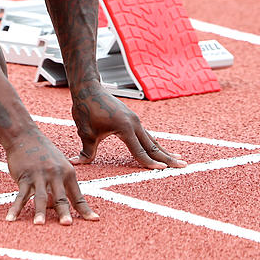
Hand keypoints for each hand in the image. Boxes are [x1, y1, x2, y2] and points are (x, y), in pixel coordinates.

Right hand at [4, 129, 99, 224]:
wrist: (24, 135)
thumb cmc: (43, 152)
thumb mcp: (58, 165)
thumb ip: (59, 186)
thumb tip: (53, 207)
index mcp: (68, 173)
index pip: (78, 196)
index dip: (85, 209)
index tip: (94, 220)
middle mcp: (55, 174)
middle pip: (60, 198)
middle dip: (63, 212)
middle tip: (67, 224)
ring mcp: (39, 176)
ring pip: (40, 197)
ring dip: (39, 211)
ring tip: (39, 224)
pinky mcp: (24, 176)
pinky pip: (20, 195)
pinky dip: (15, 208)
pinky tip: (11, 218)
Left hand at [70, 81, 186, 168]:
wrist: (88, 88)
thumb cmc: (86, 108)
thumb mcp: (85, 132)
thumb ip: (86, 151)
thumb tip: (76, 163)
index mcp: (124, 128)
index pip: (139, 150)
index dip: (149, 163)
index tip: (162, 171)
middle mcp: (134, 123)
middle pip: (153, 145)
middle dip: (167, 157)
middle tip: (183, 166)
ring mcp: (135, 120)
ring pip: (152, 139)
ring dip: (165, 150)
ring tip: (179, 159)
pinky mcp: (132, 118)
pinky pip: (146, 134)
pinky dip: (155, 143)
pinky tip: (161, 148)